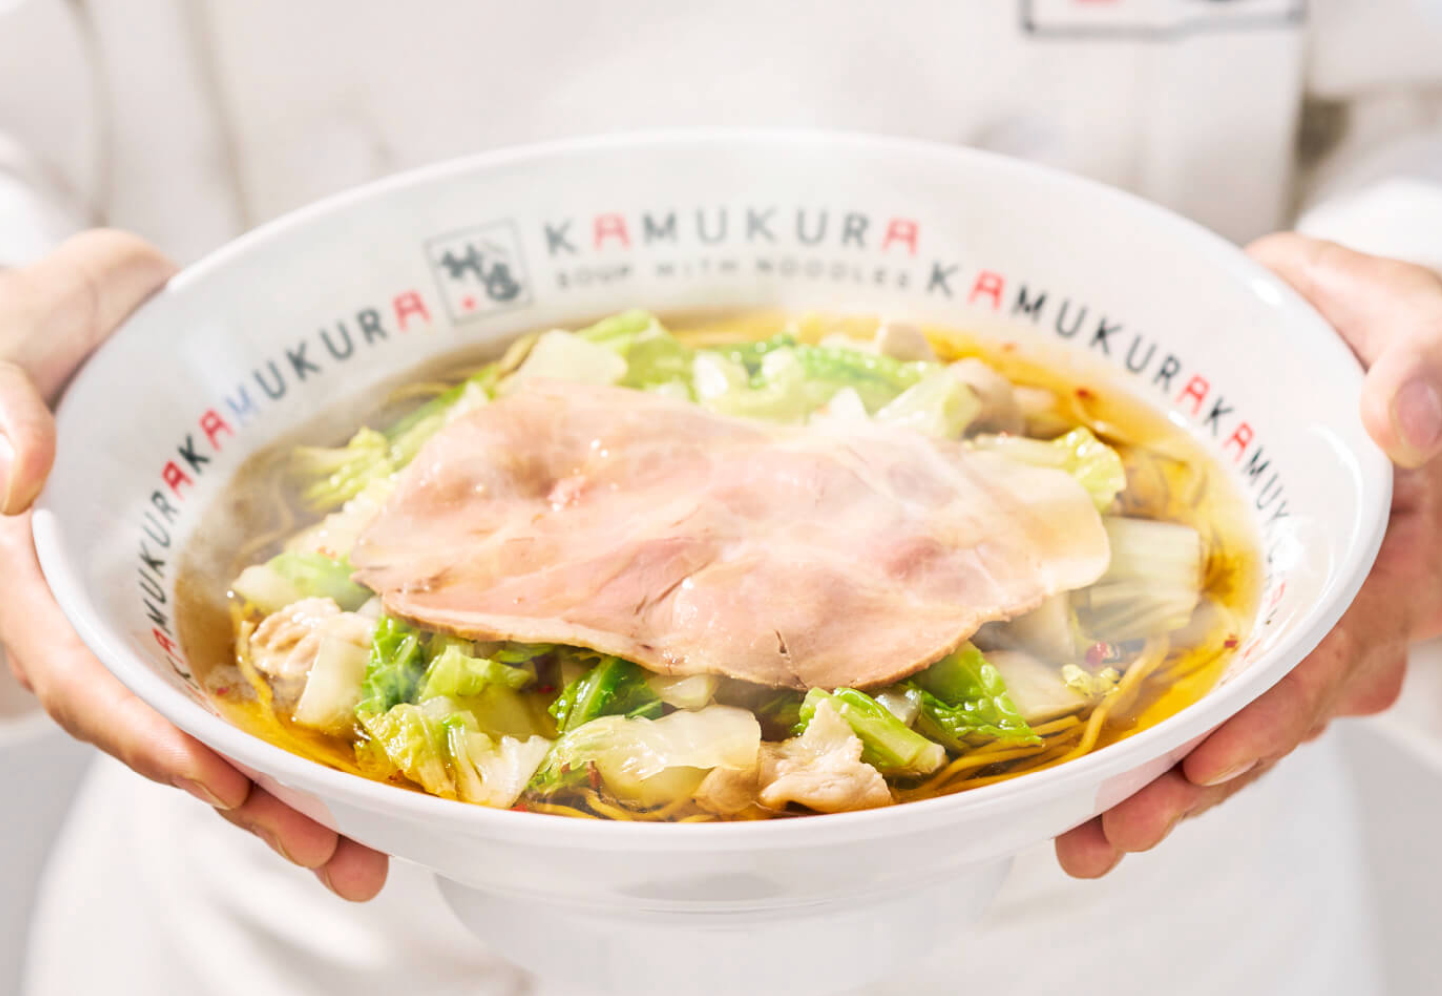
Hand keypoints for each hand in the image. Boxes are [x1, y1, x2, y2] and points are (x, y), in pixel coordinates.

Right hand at [0, 231, 387, 899]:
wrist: (112, 309)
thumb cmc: (41, 329)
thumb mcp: (3, 345)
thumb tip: (15, 478)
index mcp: (44, 578)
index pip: (86, 676)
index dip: (146, 736)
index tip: (219, 784)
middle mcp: (120, 608)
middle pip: (177, 725)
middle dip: (255, 798)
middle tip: (344, 860)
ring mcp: (187, 599)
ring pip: (241, 707)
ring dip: (304, 780)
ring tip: (379, 842)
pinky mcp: (246, 575)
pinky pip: (291, 646)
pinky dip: (334, 700)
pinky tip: (396, 742)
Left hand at [1056, 233, 1441, 876]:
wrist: (1359, 339)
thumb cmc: (1391, 335)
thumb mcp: (1424, 330)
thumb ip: (1427, 366)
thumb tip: (1401, 419)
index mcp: (1395, 553)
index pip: (1334, 646)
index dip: (1273, 709)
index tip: (1206, 759)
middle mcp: (1347, 605)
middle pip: (1273, 712)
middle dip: (1195, 780)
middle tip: (1114, 832)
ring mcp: (1295, 618)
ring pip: (1235, 716)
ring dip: (1163, 780)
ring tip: (1084, 838)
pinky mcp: (1245, 613)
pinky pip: (1204, 685)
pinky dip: (1150, 734)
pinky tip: (1083, 781)